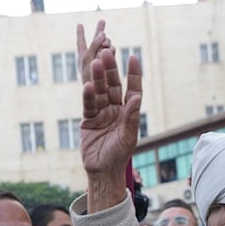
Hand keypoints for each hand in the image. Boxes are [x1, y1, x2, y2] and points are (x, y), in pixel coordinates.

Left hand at [77, 20, 114, 84]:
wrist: (99, 93)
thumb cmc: (89, 78)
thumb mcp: (87, 58)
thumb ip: (94, 44)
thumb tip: (102, 34)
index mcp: (82, 57)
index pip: (81, 42)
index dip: (80, 33)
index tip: (80, 24)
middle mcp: (92, 59)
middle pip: (96, 42)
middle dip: (99, 32)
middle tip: (102, 21)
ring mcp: (102, 62)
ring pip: (106, 46)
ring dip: (106, 42)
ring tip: (106, 44)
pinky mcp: (111, 66)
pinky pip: (111, 53)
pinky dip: (111, 49)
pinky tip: (111, 49)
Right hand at [81, 49, 141, 177]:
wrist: (103, 171)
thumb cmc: (119, 155)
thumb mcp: (128, 136)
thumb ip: (131, 117)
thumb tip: (137, 98)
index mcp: (129, 111)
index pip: (132, 88)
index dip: (134, 74)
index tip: (133, 57)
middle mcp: (115, 109)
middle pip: (113, 86)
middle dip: (111, 70)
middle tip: (107, 53)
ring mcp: (101, 113)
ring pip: (100, 92)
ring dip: (97, 78)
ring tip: (96, 63)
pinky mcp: (88, 120)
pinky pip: (88, 105)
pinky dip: (88, 96)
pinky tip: (87, 86)